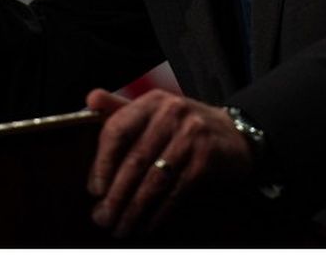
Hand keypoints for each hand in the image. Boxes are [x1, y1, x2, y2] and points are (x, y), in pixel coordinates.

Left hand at [85, 88, 252, 238]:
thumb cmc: (183, 126)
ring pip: (155, 180)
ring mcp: (191, 136)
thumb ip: (121, 108)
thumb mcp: (154, 110)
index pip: (117, 131)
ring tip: (121, 227)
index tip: (94, 190)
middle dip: (116, 195)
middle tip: (102, 218)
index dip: (102, 163)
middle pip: (135, 160)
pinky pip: (176, 191)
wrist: (235, 135)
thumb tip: (90, 99)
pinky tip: (147, 225)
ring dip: (135, 209)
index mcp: (151, 102)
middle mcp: (171, 114)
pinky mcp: (206, 160)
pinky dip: (159, 212)